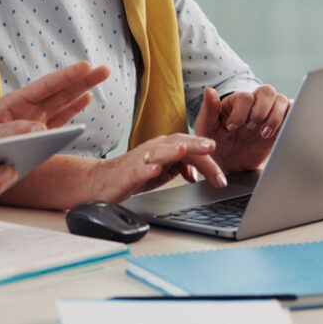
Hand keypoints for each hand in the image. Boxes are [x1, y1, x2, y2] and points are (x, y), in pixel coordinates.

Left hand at [0, 60, 109, 162]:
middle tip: (104, 69)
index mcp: (14, 104)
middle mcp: (27, 108)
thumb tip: (40, 129)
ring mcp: (34, 119)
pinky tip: (86, 98)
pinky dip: (74, 108)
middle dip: (82, 79)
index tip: (85, 66)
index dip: (66, 77)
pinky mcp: (38, 132)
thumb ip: (12, 133)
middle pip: (59, 91)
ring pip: (63, 101)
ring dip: (83, 90)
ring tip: (101, 76)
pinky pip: (60, 118)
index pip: (45, 87)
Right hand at [93, 134, 226, 203]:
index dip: (206, 161)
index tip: (221, 179)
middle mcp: (154, 149)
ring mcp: (140, 160)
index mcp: (164, 149)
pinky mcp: (128, 173)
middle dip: (194, 145)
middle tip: (212, 147)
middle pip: (177, 142)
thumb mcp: (161, 171)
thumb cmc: (131, 174)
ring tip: (184, 150)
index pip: (189, 149)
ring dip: (171, 150)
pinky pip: (138, 169)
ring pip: (158, 151)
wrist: (101, 181)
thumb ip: (178, 167)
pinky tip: (156, 169)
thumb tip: (195, 170)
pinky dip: (148, 168)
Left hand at [194, 85, 290, 172]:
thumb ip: (209, 109)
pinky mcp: (279, 128)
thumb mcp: (207, 127)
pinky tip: (275, 135)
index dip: (241, 112)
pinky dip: (289, 120)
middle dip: (261, 111)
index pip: (246, 96)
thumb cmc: (215, 143)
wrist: (229, 165)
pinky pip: (292, 115)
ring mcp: (268, 115)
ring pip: (282, 100)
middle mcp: (253, 105)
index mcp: (235, 102)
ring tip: (262, 134)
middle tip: (251, 128)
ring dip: (274, 117)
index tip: (232, 128)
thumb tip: (208, 89)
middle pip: (267, 91)